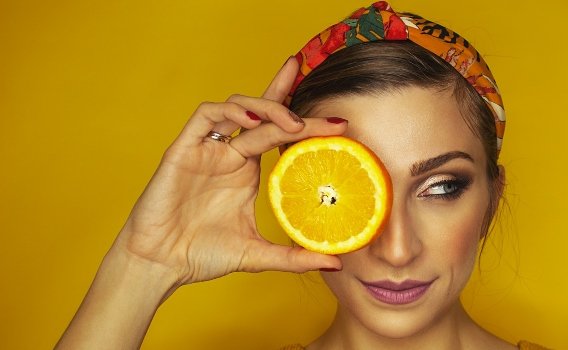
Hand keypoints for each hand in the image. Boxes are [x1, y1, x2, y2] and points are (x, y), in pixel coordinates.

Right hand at [112, 57, 343, 285]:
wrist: (160, 265)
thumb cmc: (202, 255)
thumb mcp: (257, 254)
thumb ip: (294, 257)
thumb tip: (336, 261)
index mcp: (247, 170)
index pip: (278, 133)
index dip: (305, 120)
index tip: (339, 124)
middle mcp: (229, 154)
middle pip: (263, 113)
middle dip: (291, 100)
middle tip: (327, 114)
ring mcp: (207, 149)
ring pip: (237, 107)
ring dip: (266, 108)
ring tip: (291, 123)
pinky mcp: (183, 149)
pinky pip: (205, 116)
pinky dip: (230, 113)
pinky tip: (251, 123)